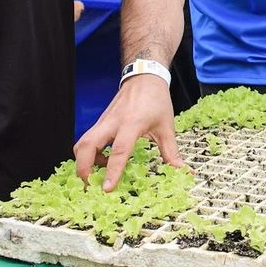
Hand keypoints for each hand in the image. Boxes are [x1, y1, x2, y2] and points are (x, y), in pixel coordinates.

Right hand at [74, 76, 183, 191]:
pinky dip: (89, 154)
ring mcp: (102, 122)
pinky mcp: (99, 123)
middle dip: (83, 168)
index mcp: (131, 124)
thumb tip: (184, 172)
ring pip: (82, 143)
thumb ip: (172, 152)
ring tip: (99, 173)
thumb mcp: (167, 127)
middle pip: (86, 146)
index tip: (107, 188)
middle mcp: (112, 123)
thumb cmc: (156, 101)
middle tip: (91, 185)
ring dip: (84, 162)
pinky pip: (87, 140)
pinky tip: (104, 160)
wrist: (144, 78)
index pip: (118, 151)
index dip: (112, 171)